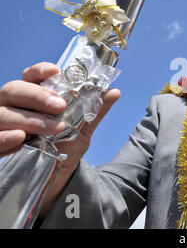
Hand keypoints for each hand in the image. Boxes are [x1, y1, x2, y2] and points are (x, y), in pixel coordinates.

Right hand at [0, 62, 119, 171]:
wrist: (58, 176)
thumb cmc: (65, 145)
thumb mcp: (82, 128)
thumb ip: (95, 110)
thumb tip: (114, 92)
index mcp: (33, 96)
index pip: (30, 76)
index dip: (39, 71)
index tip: (56, 71)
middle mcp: (13, 106)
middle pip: (14, 90)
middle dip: (37, 97)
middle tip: (60, 107)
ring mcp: (2, 125)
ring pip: (3, 114)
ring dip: (29, 119)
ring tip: (54, 128)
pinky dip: (4, 138)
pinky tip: (20, 139)